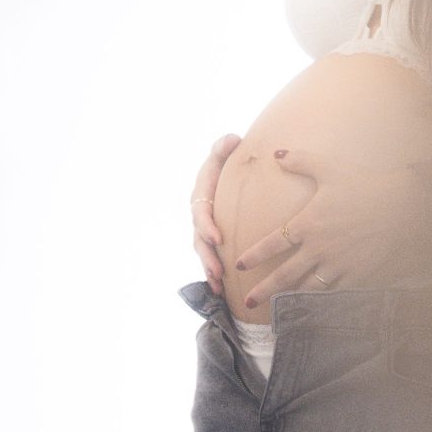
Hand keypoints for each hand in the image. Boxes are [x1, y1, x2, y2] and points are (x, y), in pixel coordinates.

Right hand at [190, 133, 240, 293]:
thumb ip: (224, 146)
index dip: (206, 226)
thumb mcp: (223, 150)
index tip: (217, 238)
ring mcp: (204, 227)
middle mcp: (200, 212)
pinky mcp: (212, 237)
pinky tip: (223, 291)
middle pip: (199, 238)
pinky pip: (211, 256)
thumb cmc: (227, 160)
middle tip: (218, 271)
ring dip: (210, 269)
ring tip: (219, 285)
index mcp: (201, 193)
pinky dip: (214, 273)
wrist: (230, 171)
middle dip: (207, 256)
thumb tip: (232, 140)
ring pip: (203, 251)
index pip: (200, 212)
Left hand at [236, 149, 421, 308]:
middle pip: (285, 275)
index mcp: (308, 224)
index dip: (255, 255)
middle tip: (249, 302)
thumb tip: (277, 153)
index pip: (273, 244)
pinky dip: (322, 302)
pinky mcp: (357, 275)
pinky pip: (335, 293)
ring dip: (291, 299)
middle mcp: (318, 248)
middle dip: (265, 290)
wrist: (402, 205)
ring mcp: (337, 264)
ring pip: (308, 288)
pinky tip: (315, 308)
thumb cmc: (364, 184)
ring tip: (280, 308)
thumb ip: (300, 161)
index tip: (240, 264)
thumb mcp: (329, 168)